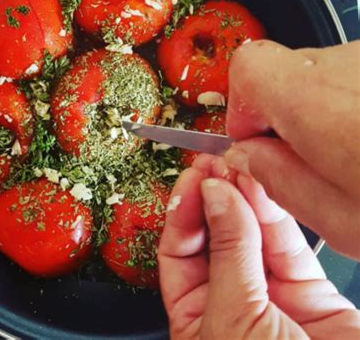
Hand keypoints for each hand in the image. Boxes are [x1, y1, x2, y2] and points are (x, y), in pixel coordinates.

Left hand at [158, 154, 359, 338]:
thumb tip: (216, 197)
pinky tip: (266, 188)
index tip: (193, 181)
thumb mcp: (237, 325)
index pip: (178, 255)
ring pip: (252, 236)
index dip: (183, 214)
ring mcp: (272, 298)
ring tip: (241, 167)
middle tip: (215, 165)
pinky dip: (277, 214)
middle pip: (214, 239)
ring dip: (245, 199)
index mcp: (199, 322)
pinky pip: (287, 245)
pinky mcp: (312, 293)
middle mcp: (231, 306)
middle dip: (213, 199)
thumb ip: (228, 255)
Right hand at [224, 40, 359, 257]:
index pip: (248, 68)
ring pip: (325, 76)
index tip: (254, 137)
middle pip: (286, 72)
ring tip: (354, 156)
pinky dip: (355, 106)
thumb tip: (247, 157)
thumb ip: (277, 180)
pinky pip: (355, 78)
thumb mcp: (342, 218)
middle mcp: (348, 65)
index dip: (242, 104)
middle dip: (284, 113)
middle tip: (306, 158)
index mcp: (315, 100)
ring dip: (325, 111)